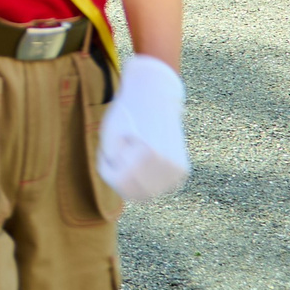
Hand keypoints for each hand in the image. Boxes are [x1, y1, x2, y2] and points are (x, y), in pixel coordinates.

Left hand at [96, 54, 190, 204]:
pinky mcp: (182, 170)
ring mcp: (177, 170)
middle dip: (121, 174)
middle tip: (123, 148)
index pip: (117, 181)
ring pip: (147, 192)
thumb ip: (113, 166)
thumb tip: (130, 194)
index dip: (107, 166)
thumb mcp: (107, 136)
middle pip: (133, 191)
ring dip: (135, 178)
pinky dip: (149, 177)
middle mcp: (168, 165)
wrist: (154, 95)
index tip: (109, 147)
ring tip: (135, 151)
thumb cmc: (126, 114)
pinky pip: (159, 187)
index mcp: (148, 155)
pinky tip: (146, 157)